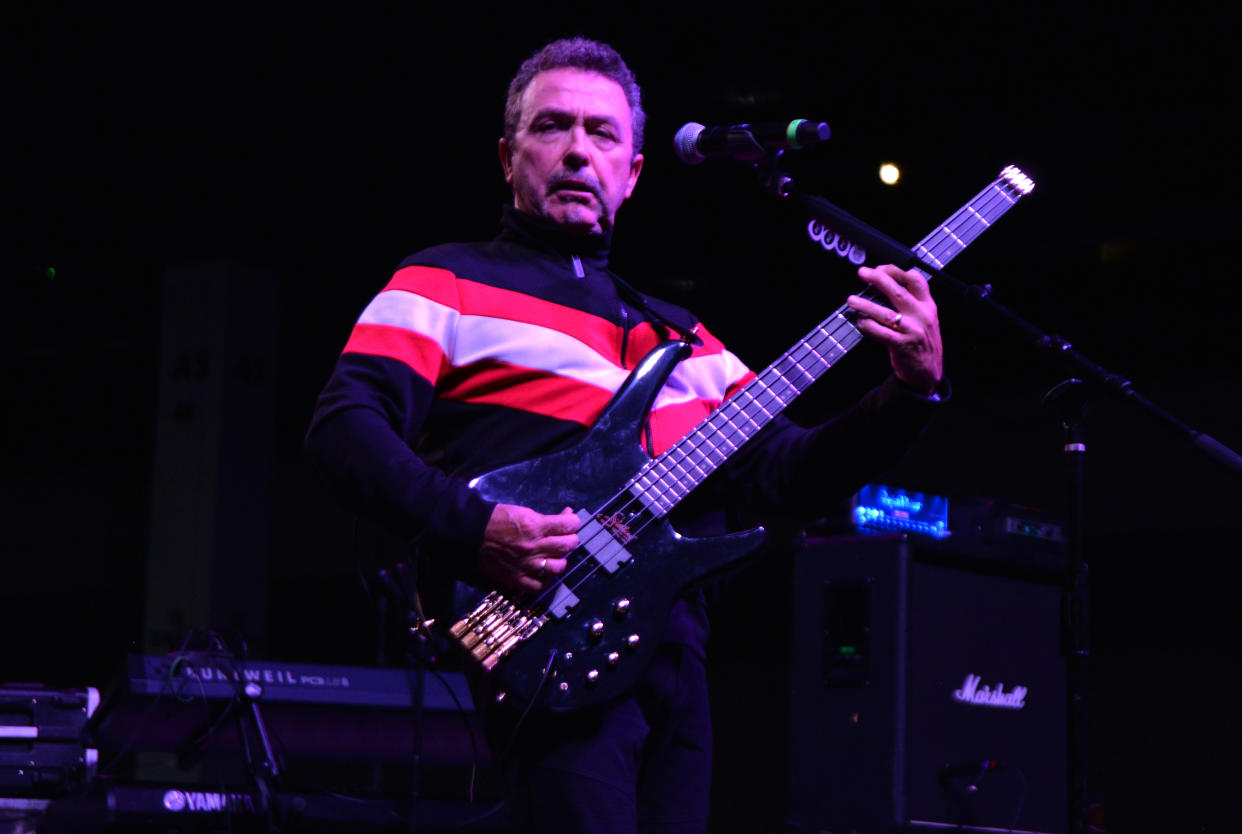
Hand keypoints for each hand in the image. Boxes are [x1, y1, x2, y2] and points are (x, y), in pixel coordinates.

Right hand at [478, 504, 578, 594]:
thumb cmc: (496, 519)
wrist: (470, 533)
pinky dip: (544, 580)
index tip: (571, 522)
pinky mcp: (516, 579)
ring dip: (560, 560)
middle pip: (568, 545)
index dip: (574, 522)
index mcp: (535, 526)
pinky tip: (543, 573)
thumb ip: (544, 519)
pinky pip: (539, 586)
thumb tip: (565, 517)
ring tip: (554, 556)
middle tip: (564, 537)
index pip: (569, 525)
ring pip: (559, 567)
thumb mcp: (522, 511)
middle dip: (570, 539)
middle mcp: (534, 547)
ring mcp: (527, 565)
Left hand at [847, 264, 943, 395]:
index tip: (880, 268)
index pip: (916, 280)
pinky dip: (868, 326)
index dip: (896, 271)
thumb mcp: (926, 319)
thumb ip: (912, 303)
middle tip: (863, 274)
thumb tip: (884, 286)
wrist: (928, 373)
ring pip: (885, 312)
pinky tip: (860, 322)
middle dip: (878, 279)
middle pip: (898, 291)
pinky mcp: (902, 345)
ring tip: (852, 300)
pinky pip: (881, 332)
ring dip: (865, 304)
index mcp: (928, 306)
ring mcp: (912, 330)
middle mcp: (921, 315)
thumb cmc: (923, 344)